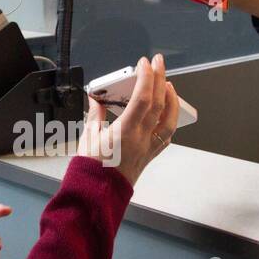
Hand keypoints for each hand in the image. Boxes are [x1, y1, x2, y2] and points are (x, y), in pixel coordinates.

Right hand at [77, 53, 178, 187]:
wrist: (97, 195)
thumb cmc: (90, 170)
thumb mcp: (87, 137)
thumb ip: (94, 115)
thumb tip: (95, 99)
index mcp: (124, 132)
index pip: (142, 98)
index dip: (146, 78)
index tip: (144, 63)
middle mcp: (141, 139)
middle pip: (159, 104)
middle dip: (160, 79)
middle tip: (158, 63)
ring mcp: (148, 148)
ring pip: (169, 120)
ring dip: (171, 99)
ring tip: (167, 84)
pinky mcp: (149, 156)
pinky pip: (166, 135)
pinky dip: (169, 120)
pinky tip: (167, 112)